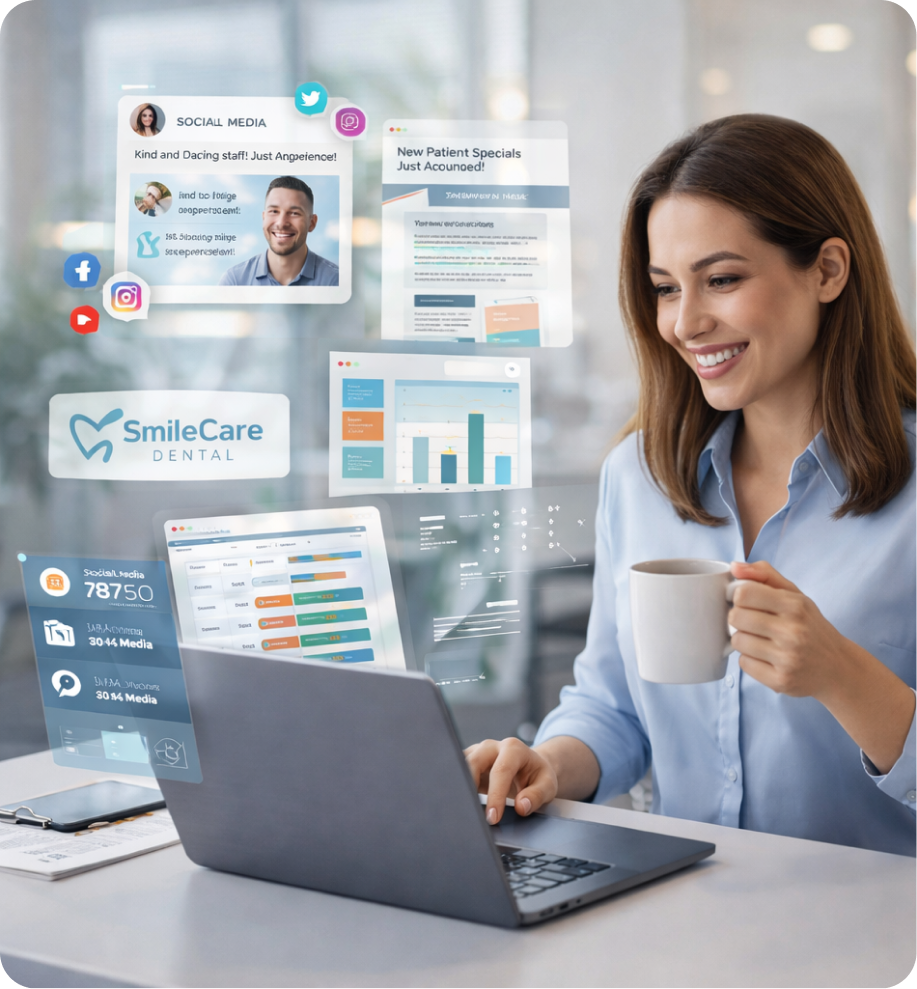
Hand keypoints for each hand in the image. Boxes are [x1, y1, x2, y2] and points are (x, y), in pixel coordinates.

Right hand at [464, 737, 557, 824]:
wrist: (530, 767)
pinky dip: (457, 787)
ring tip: (463, 809)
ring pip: (460, 765)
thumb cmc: (537, 776)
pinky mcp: (467, 761)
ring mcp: (477, 752)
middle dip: (470, 789)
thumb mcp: (547, 786)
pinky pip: (456, 771)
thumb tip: (521, 806)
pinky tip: (459, 803)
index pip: (500, 771)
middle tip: (473, 814)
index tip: (493, 817)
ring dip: (460, 786)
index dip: (495, 795)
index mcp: (513, 748)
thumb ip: (536, 796)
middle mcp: (492, 747)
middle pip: (473, 762)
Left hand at [728, 560, 915, 773]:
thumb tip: (735, 566)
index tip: (747, 602)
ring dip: (744, 640)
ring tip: (762, 641)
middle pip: (736, 617)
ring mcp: (787, 658)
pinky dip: (750, 660)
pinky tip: (766, 658)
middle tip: (754, 623)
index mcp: (795, 606)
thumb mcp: (795, 595)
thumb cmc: (810, 626)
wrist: (838, 667)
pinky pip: (744, 664)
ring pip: (737, 641)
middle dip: (740, 619)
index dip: (739, 596)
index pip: (744, 593)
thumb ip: (765, 575)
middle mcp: (793, 632)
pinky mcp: (781, 681)